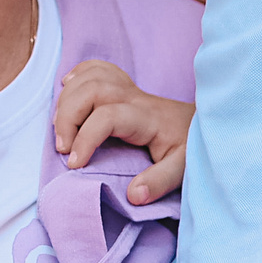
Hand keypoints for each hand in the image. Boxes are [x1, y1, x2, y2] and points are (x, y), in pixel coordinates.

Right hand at [54, 59, 192, 199]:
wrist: (200, 123)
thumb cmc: (188, 147)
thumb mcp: (182, 168)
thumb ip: (159, 182)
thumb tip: (133, 195)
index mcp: (146, 117)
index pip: (107, 116)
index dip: (85, 138)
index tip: (75, 164)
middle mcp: (133, 98)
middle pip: (91, 90)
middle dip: (67, 116)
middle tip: (62, 147)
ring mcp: (127, 88)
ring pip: (89, 77)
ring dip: (67, 99)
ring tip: (61, 128)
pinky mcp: (122, 85)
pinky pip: (95, 68)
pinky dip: (77, 74)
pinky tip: (67, 87)